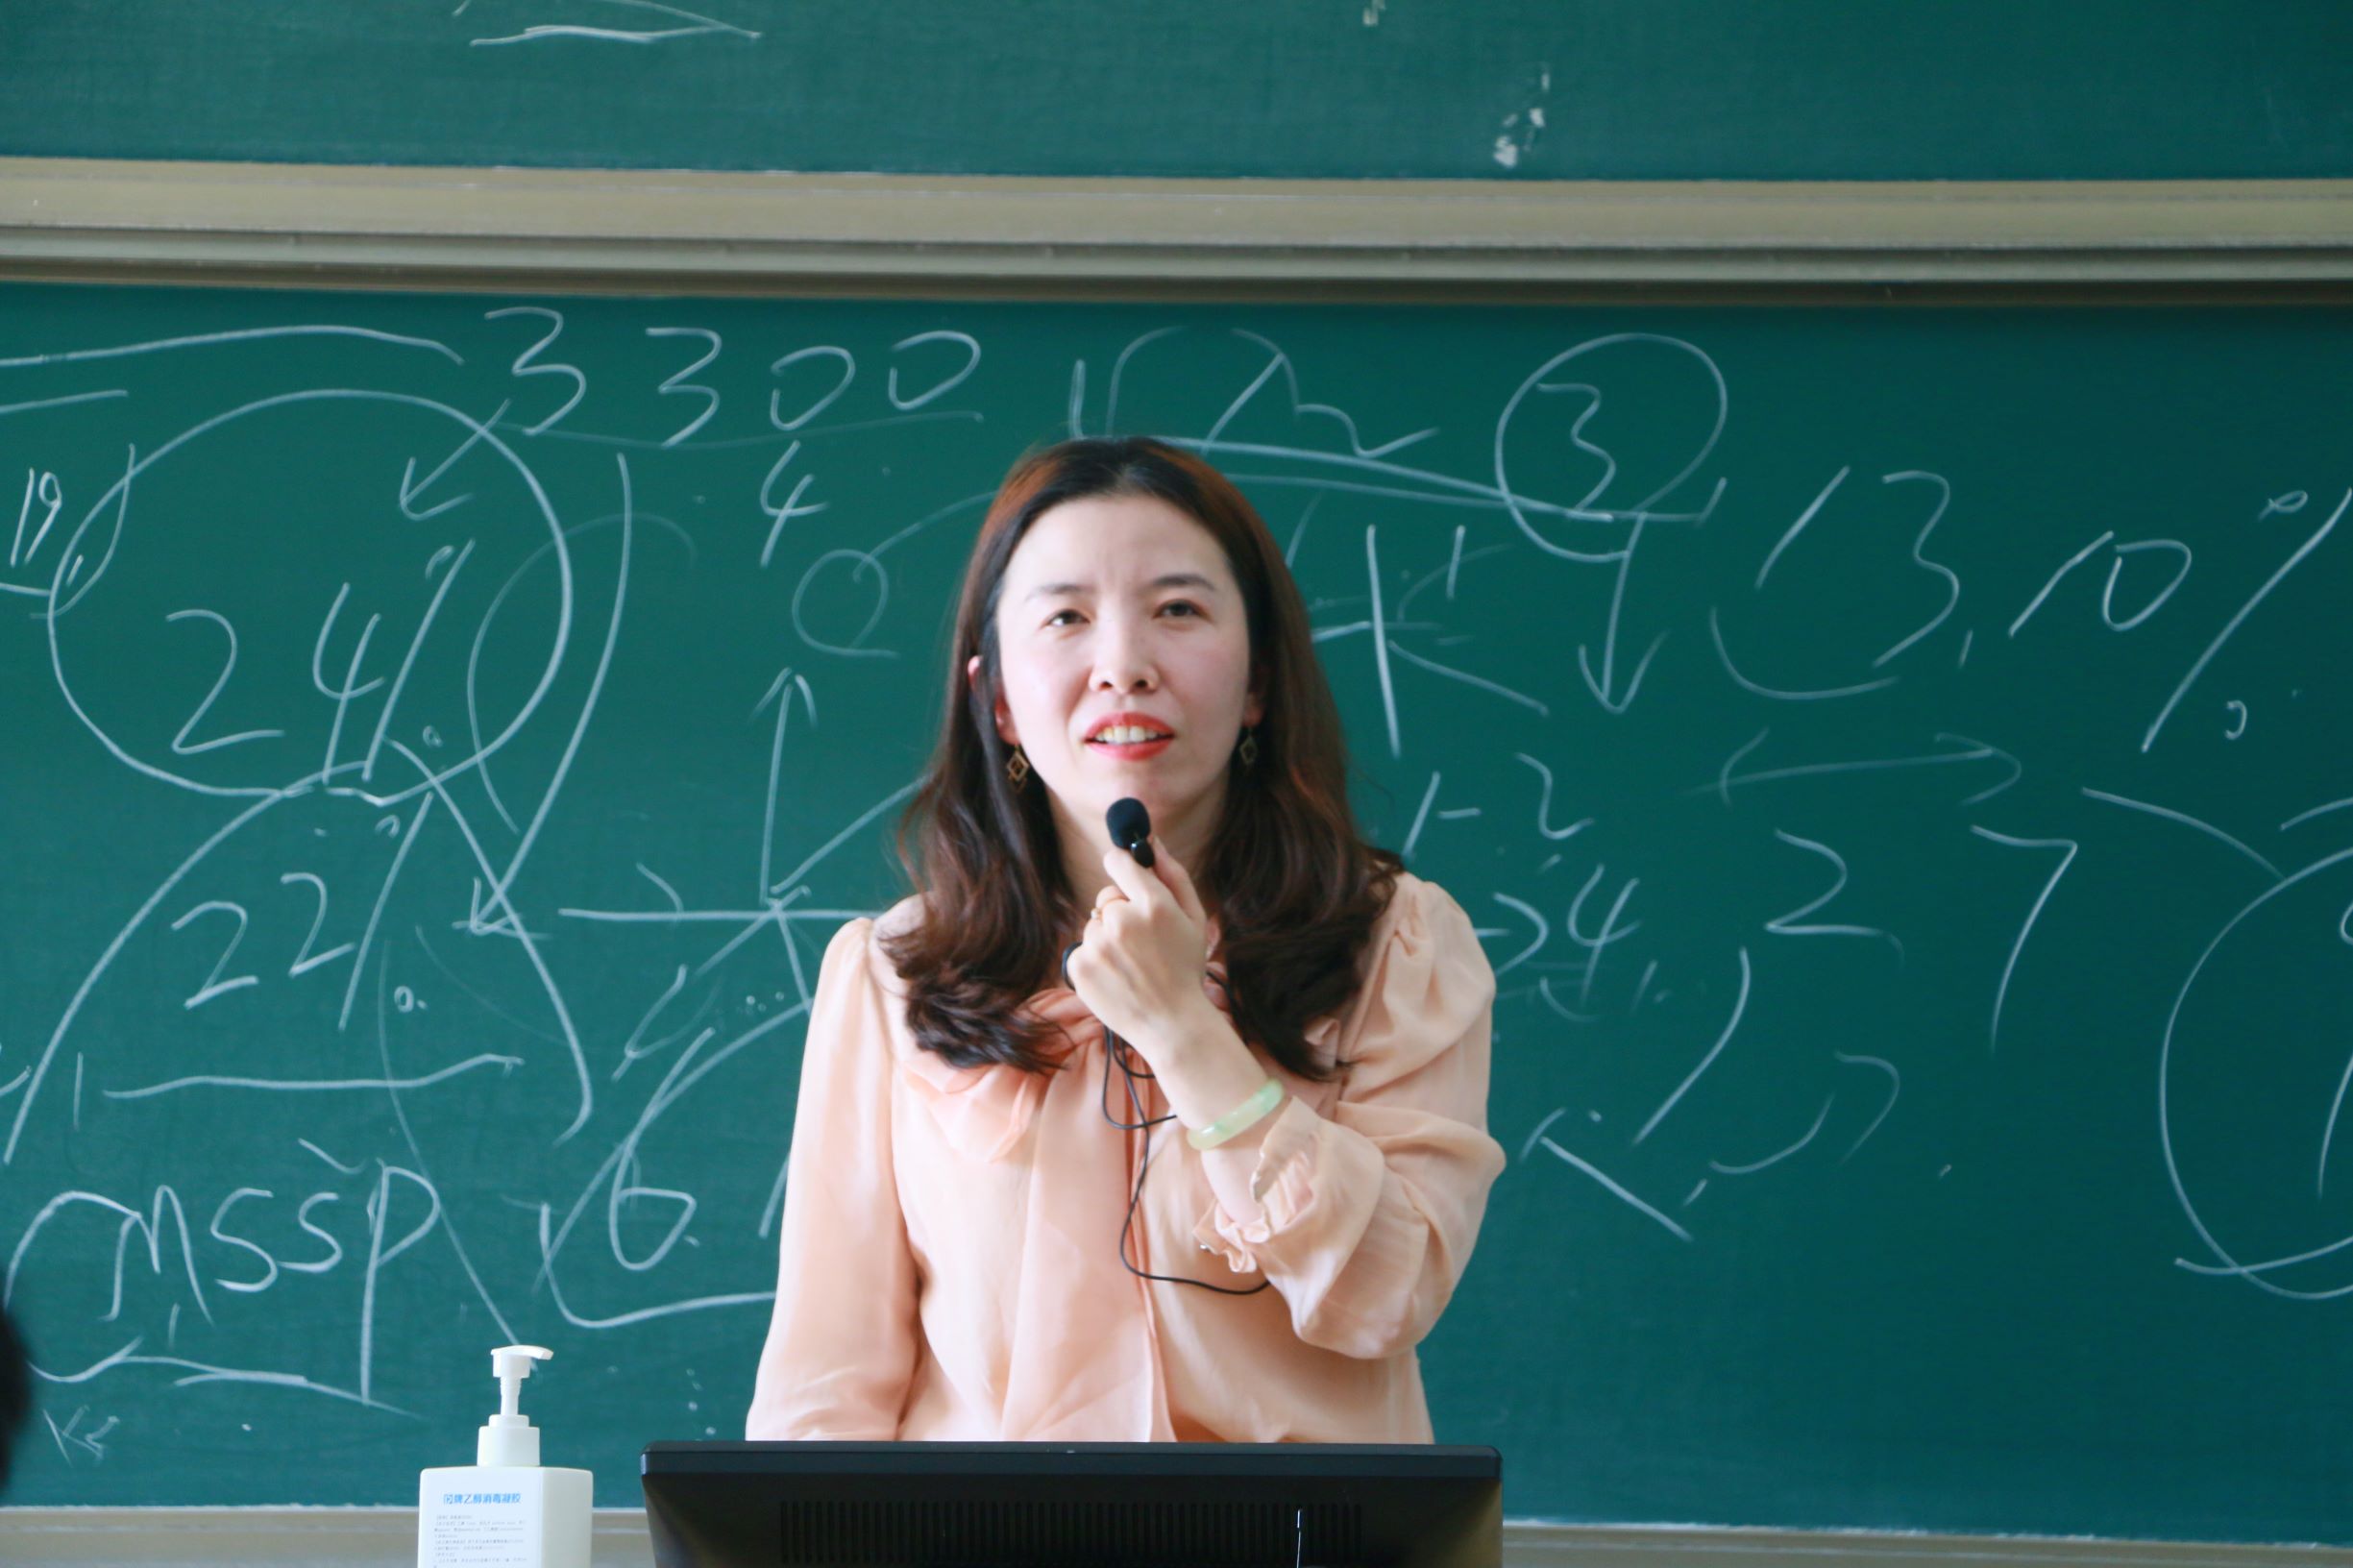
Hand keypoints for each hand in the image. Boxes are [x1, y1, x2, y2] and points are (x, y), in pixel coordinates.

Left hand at [1065, 834, 1219, 1059]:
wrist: (1171, 1025)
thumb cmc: (1185, 968)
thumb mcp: (1194, 918)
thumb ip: (1173, 874)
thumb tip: (1150, 839)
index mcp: (1154, 905)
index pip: (1119, 861)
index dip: (1122, 866)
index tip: (1125, 876)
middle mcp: (1122, 921)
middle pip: (1107, 896)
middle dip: (1121, 912)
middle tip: (1143, 943)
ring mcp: (1097, 945)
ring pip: (1094, 924)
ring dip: (1108, 938)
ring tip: (1132, 965)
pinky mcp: (1079, 967)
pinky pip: (1082, 948)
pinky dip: (1095, 960)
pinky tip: (1117, 977)